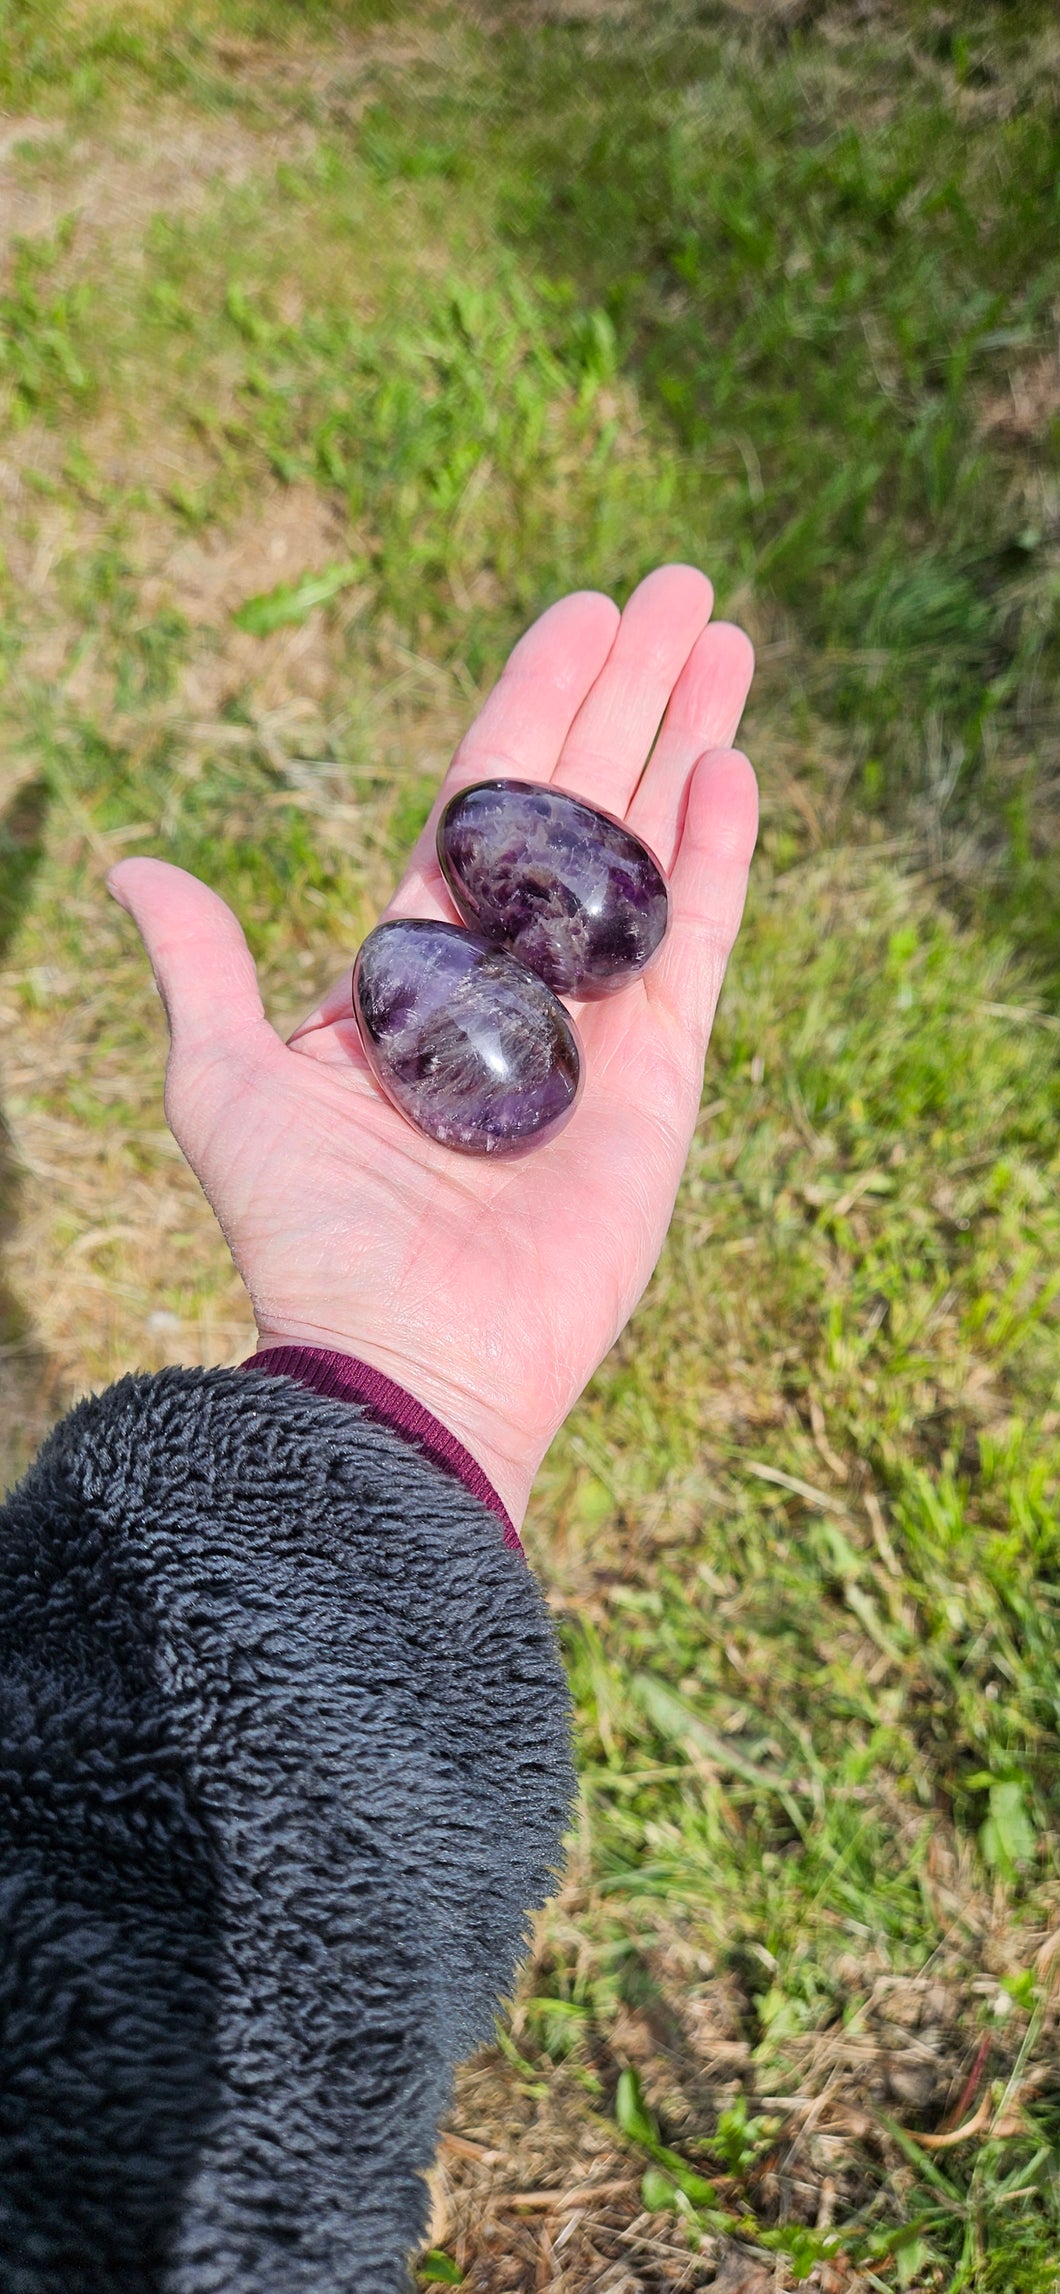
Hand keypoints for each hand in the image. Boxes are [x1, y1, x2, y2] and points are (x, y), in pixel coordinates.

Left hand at [109, 565, 756, 1528]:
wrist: (404, 1358)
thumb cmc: (305, 1233)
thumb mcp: (227, 1084)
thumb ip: (202, 968)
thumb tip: (133, 864)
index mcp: (420, 962)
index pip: (487, 799)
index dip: (534, 701)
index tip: (581, 610)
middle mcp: (518, 979)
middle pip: (586, 804)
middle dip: (634, 692)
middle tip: (687, 589)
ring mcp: (599, 1027)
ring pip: (651, 853)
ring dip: (691, 744)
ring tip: (731, 642)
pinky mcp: (662, 1083)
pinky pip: (693, 946)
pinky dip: (715, 859)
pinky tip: (732, 768)